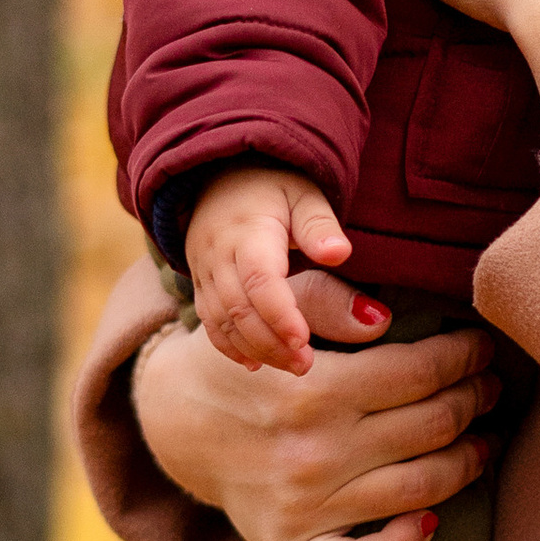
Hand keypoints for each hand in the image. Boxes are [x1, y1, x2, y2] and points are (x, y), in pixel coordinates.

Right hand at [132, 269, 499, 540]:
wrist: (177, 422)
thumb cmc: (245, 358)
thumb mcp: (274, 309)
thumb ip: (327, 300)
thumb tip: (389, 318)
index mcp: (316, 388)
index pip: (422, 371)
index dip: (465, 355)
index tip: (480, 346)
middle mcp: (314, 452)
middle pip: (433, 425)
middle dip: (475, 399)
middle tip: (488, 386)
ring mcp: (306, 507)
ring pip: (421, 489)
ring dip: (469, 462)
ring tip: (484, 439)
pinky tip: (433, 520)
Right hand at [184, 159, 352, 374]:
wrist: (219, 173)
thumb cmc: (273, 185)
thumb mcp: (304, 192)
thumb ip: (320, 224)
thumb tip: (339, 254)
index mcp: (247, 229)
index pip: (259, 279)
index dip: (279, 313)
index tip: (303, 340)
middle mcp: (217, 253)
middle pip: (238, 307)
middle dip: (270, 342)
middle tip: (306, 365)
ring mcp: (204, 270)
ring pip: (221, 320)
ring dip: (254, 349)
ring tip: (292, 367)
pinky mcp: (200, 284)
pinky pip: (208, 321)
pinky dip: (229, 346)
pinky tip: (255, 364)